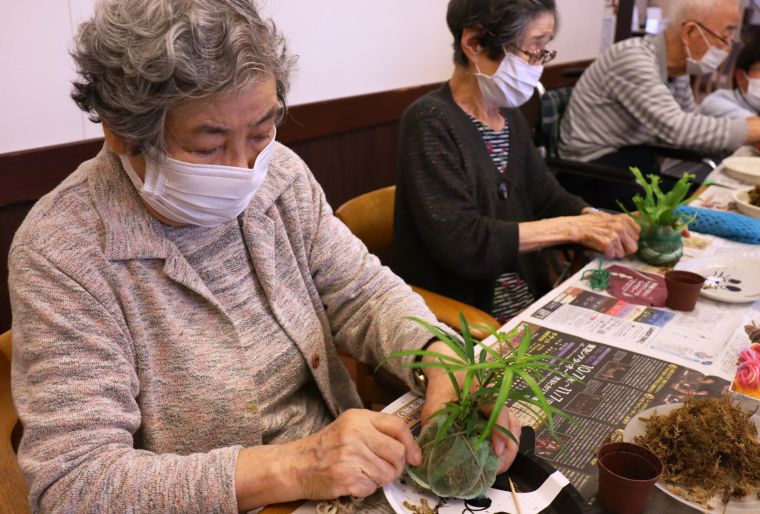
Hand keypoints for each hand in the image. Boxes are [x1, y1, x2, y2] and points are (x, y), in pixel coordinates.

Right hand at [287, 409, 420, 499]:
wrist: (296, 465)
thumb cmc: (326, 447)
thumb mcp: (349, 427)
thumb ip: (376, 431)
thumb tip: (408, 448)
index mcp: (359, 418)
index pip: (398, 426)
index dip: (411, 444)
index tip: (415, 458)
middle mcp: (356, 433)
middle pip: (397, 453)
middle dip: (396, 466)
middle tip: (383, 469)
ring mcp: (351, 455)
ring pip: (387, 473)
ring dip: (380, 479)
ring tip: (363, 474)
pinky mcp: (346, 477)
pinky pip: (372, 487)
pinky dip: (366, 488)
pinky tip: (353, 481)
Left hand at [421, 341, 520, 473]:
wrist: (448, 368)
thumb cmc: (444, 381)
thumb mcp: (435, 398)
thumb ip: (432, 418)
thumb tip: (428, 445)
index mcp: (484, 393)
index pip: (499, 412)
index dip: (500, 432)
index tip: (497, 451)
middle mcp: (497, 400)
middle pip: (513, 424)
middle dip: (510, 449)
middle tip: (499, 468)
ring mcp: (499, 408)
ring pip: (514, 429)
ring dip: (510, 449)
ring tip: (498, 467)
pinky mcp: (496, 416)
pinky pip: (508, 431)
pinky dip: (505, 446)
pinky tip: (495, 459)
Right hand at [572, 211, 640, 258]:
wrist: (576, 227)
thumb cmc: (592, 223)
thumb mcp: (610, 216)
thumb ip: (626, 218)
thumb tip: (642, 215)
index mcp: (624, 219)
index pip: (638, 234)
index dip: (630, 239)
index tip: (622, 239)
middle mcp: (621, 226)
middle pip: (634, 246)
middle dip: (624, 248)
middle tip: (613, 245)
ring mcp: (615, 235)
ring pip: (624, 253)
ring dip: (615, 252)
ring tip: (606, 246)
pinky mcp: (608, 243)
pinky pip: (613, 255)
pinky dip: (607, 254)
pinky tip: (601, 248)